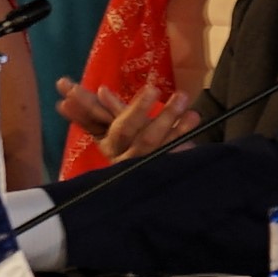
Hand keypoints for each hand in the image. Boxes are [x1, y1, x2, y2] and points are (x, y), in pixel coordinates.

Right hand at [56, 75, 195, 160]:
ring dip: (167, 116)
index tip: (91, 89)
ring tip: (182, 96)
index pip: (92, 121)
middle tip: (152, 89)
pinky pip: (173, 148)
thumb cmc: (135, 147)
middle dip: (137, 109)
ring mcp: (141, 162)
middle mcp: (121, 153)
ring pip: (150, 139)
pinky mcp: (162, 167)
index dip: (84, 106)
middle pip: (124, 131)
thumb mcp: (118, 128)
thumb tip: (92, 89)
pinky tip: (193, 116)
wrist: (158, 188)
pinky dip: (182, 133)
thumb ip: (105, 109)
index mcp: (107, 142)